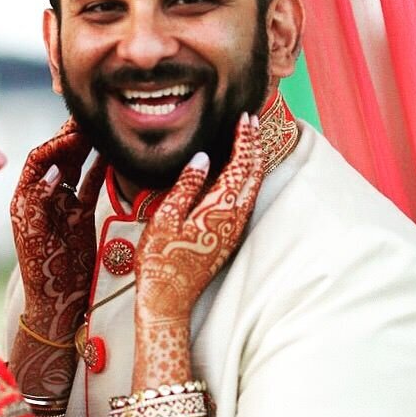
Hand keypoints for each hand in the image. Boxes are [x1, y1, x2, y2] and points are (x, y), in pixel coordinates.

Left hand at [10, 119, 104, 334]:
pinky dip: (101, 168)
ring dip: (87, 148)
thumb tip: (53, 171)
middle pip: (58, 157)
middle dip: (73, 138)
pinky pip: (91, 184)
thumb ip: (41, 198)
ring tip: (102, 129)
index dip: (55, 144)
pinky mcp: (81, 214)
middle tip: (91, 121)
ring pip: (76, 166)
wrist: (57, 301)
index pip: (38, 159)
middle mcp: (42, 197)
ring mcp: (63, 204)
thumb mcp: (36, 231)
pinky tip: (112, 153)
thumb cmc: (42, 271)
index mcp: (25, 198)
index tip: (73, 134)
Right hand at [135, 113, 263, 323]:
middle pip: (253, 173)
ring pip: (253, 187)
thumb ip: (186, 185)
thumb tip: (202, 157)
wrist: (168, 299)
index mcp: (220, 207)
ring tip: (248, 140)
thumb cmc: (161, 259)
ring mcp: (235, 229)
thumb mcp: (165, 217)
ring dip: (252, 161)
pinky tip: (239, 173)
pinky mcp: (230, 237)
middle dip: (254, 144)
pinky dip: (247, 178)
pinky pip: (246, 199)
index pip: (240, 164)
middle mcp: (235, 217)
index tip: (244, 117)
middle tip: (250, 121)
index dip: (244, 139)